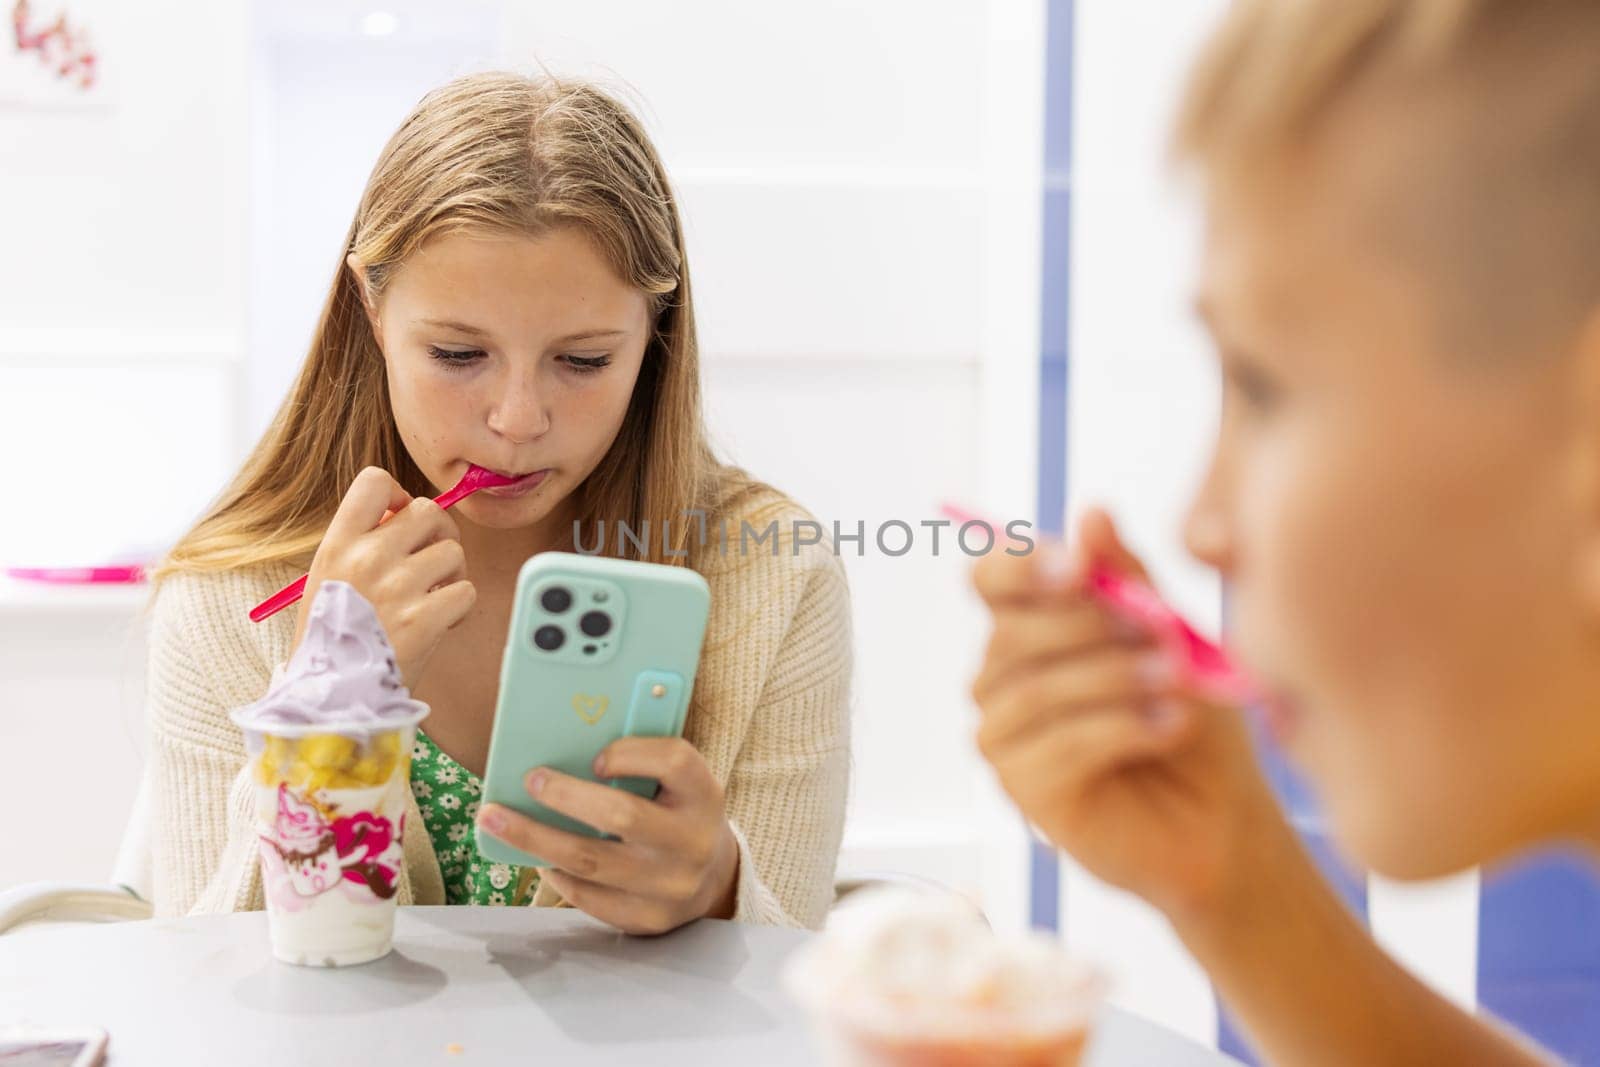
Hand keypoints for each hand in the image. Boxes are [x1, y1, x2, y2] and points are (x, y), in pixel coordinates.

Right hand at [294, 466, 474, 687]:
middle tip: (431, 565)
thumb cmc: (335, 637)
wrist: (333, 697)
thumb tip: (406, 518)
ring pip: (453, 551)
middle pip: (429, 511)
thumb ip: (362, 544)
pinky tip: (439, 623)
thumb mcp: (328, 579)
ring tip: (430, 600)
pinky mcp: (424, 618)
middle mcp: (367, 557)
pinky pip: (467, 590)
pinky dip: (460, 608)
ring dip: (451, 575)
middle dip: (439, 536)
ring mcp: (397, 586)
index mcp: (338, 544)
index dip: (399, 496)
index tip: (400, 521)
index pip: (375, 482)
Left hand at [475, 737, 739, 934]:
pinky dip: (556, 874)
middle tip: (528, 780)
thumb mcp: (677, 783)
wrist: (712, 878)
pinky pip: (589, 897)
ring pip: (590, 861)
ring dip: (534, 838)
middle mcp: (693, 842)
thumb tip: (565, 746)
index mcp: (704, 794)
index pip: (674, 762)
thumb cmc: (678, 812)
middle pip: (622, 815)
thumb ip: (641, 763)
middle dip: (566, 796)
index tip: (594, 756)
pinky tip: (535, 856)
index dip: (632, 755)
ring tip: (493, 819)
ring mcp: (671, 887)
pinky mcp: (647, 919)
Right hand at [970, 508, 1286, 931]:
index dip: (1022, 566)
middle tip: (1165, 634)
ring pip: (1041, 687)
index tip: (1080, 566)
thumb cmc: (1190, 714)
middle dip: (1094, 625)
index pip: (990, 579)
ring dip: (1117, 678)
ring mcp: (1002, 738)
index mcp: (1026, 629)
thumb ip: (1126, 575)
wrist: (1221, 815)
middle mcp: (998, 680)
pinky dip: (1123, 728)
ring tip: (1179, 681)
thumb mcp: (1167, 630)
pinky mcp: (1023, 792)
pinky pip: (1061, 743)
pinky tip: (1172, 727)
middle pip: (1014, 631)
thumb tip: (1089, 512)